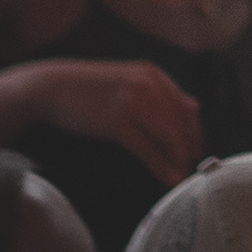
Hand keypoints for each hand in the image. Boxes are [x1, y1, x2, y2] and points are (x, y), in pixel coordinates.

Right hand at [29, 57, 205, 184]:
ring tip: (182, 175)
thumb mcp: (128, 82)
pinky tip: (167, 177)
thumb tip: (189, 108)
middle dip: (189, 148)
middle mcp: (148, 85)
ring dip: (178, 159)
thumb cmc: (89, 88)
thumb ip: (156, 93)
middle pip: (180, 122)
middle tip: (192, 168)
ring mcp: (133, 102)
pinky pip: (146, 147)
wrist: (53, 87)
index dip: (195, 131)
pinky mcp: (116, 121)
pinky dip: (160, 165)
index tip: (197, 149)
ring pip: (167, 135)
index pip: (185, 106)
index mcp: (153, 74)